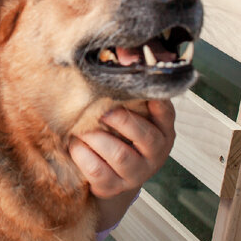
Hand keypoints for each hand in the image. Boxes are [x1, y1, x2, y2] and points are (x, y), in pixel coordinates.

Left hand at [69, 99, 175, 229]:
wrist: (109, 176)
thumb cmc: (118, 135)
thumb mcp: (129, 113)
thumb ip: (128, 92)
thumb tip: (122, 54)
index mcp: (162, 130)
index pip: (165, 111)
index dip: (151, 99)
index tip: (131, 88)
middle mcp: (156, 153)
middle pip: (143, 136)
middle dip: (120, 120)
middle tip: (102, 111)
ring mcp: (137, 173)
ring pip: (119, 154)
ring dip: (96, 138)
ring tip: (82, 129)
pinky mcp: (115, 187)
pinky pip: (97, 171)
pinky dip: (83, 155)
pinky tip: (75, 145)